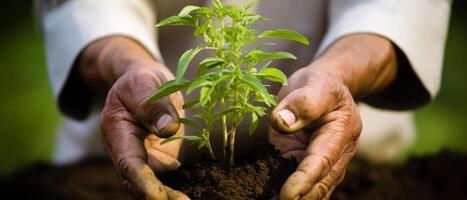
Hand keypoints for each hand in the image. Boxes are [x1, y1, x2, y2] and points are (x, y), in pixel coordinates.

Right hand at [78, 37, 189, 198]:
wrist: (143, 83)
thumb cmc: (140, 81)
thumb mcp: (144, 83)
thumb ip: (153, 104)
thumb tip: (169, 128)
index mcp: (116, 131)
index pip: (128, 162)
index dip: (143, 181)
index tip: (158, 197)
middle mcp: (124, 150)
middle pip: (136, 180)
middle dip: (156, 196)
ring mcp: (140, 157)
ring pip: (150, 183)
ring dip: (167, 196)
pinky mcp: (155, 158)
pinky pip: (162, 178)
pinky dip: (172, 189)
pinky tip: (183, 196)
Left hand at [269, 34, 397, 199]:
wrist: (327, 88)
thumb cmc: (320, 85)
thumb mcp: (314, 83)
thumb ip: (301, 101)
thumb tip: (281, 122)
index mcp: (342, 132)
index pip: (322, 162)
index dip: (304, 180)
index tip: (287, 195)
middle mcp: (337, 154)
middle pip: (321, 183)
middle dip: (302, 198)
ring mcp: (325, 163)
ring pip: (316, 190)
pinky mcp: (309, 165)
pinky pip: (305, 186)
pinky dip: (295, 196)